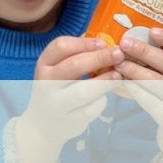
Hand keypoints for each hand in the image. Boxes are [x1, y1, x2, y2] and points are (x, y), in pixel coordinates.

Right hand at [14, 36, 123, 162]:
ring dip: (105, 80)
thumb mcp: (58, 69)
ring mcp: (57, 103)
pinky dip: (102, 99)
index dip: (84, 43)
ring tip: (118, 74)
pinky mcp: (70, 120)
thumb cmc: (57, 88)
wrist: (44, 123)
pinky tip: (104, 95)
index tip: (104, 43)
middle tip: (119, 54)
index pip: (61, 46)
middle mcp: (46, 83)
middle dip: (100, 58)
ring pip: (84, 90)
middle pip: (74, 65)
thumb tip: (105, 40)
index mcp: (44, 64)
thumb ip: (76, 54)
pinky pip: (92, 107)